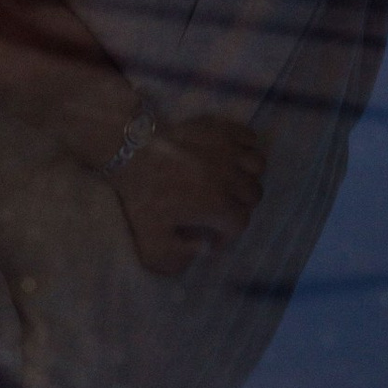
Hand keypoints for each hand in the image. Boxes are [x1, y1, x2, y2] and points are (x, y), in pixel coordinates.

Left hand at [116, 111, 264, 275]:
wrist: (129, 148)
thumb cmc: (141, 193)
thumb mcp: (149, 238)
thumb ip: (174, 259)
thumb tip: (201, 255)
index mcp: (216, 204)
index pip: (240, 224)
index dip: (227, 234)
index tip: (212, 236)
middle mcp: (229, 177)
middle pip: (253, 195)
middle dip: (239, 206)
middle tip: (220, 208)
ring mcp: (227, 150)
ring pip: (258, 166)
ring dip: (248, 176)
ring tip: (231, 181)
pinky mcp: (220, 128)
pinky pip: (249, 137)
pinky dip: (246, 147)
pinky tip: (232, 156)